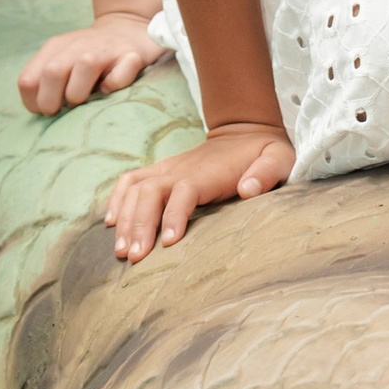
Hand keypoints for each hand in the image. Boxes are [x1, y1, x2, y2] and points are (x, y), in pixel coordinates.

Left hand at [18, 13, 171, 114]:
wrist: (127, 29)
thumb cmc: (89, 57)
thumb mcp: (61, 61)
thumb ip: (44, 81)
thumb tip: (40, 108)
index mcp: (55, 48)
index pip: (28, 80)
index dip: (34, 102)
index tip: (47, 110)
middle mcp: (77, 45)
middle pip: (52, 72)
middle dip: (51, 101)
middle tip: (63, 110)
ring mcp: (104, 49)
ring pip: (85, 65)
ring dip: (79, 92)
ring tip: (84, 100)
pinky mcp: (132, 56)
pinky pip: (119, 75)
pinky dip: (114, 85)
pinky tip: (110, 89)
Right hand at [105, 122, 294, 261]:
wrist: (245, 130)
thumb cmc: (263, 153)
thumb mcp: (277, 159)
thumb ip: (265, 174)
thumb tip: (248, 190)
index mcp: (206, 173)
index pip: (182, 192)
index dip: (173, 216)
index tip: (168, 244)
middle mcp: (180, 169)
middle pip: (149, 193)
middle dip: (138, 225)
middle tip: (133, 257)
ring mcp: (167, 168)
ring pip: (135, 189)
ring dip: (124, 218)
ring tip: (120, 250)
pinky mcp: (160, 171)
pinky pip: (129, 181)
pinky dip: (116, 199)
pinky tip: (110, 223)